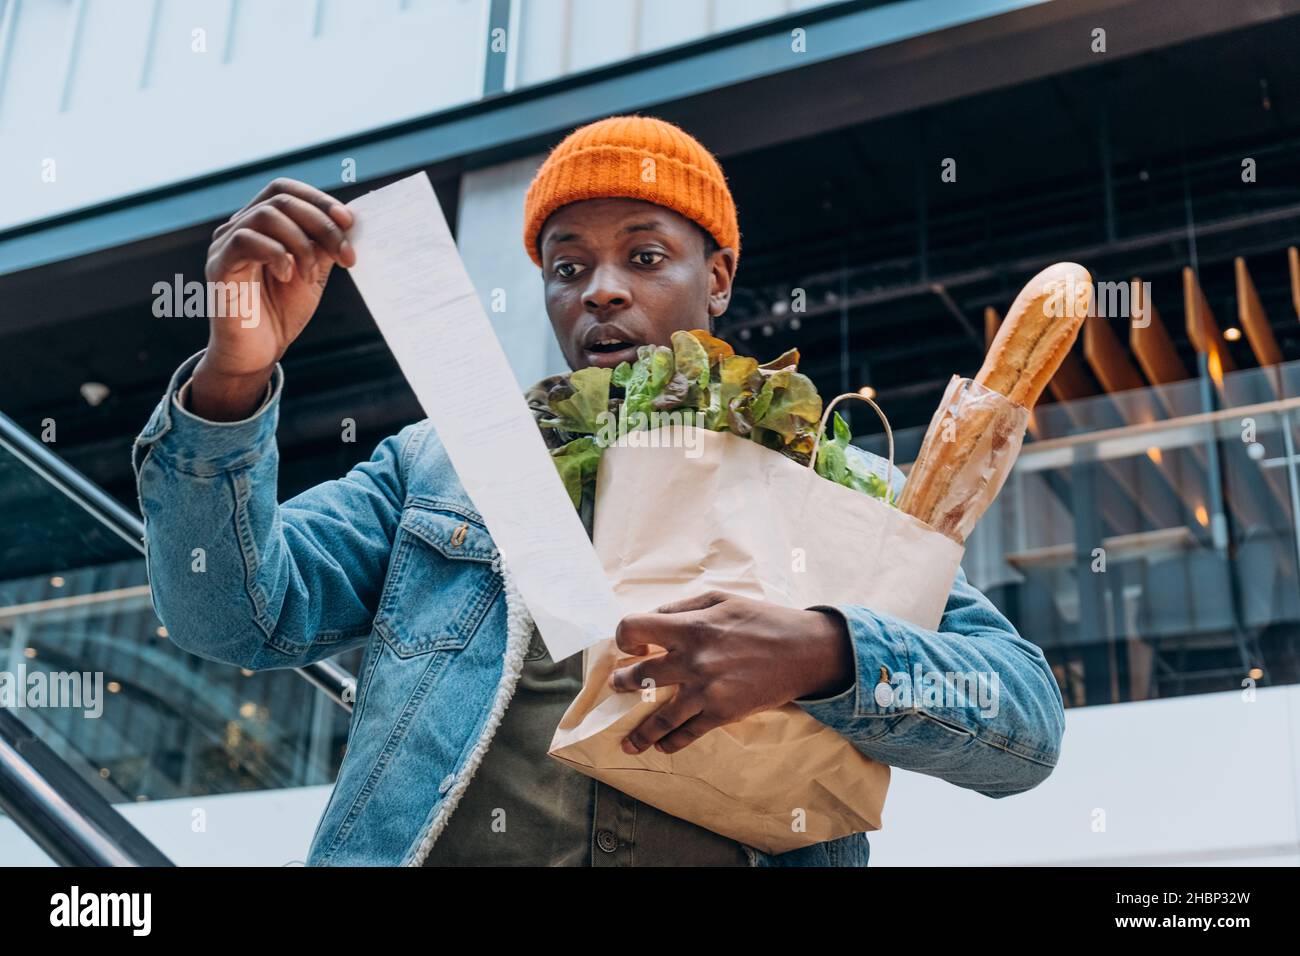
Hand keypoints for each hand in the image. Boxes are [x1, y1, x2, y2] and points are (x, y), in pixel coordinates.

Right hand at [192, 178, 356, 419]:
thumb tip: (349, 221)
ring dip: (301, 243)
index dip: (319, 199)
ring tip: (311, 276)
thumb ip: (324, 246)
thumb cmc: (282, 312)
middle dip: (322, 224)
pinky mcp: (218, 266)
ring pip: (266, 215)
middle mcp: (239, 228)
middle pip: (281, 200)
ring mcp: (225, 245)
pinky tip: (289, 276)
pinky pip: (246, 240)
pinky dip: (277, 254)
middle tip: (346, 255)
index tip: (350, 222)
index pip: (285, 190)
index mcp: (262, 225)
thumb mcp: (313, 274)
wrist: (257, 353)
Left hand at [608, 591, 852, 754]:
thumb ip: (682, 608)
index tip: (632, 645)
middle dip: (623, 683)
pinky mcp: (723, 713)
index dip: (625, 637)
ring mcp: (706, 690)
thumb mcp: (720, 600)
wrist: (804, 651)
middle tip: (618, 686)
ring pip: (660, 717)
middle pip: (640, 676)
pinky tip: (661, 747)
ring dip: (640, 731)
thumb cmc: (762, 620)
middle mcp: (693, 660)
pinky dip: (671, 743)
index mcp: (690, 626)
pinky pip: (688, 733)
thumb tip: (652, 620)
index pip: (634, 628)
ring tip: (628, 741)